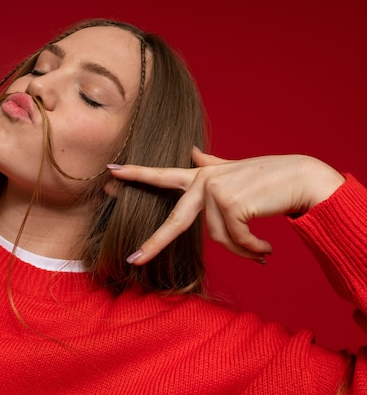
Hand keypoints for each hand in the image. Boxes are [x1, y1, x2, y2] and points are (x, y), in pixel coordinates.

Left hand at [109, 148, 344, 264]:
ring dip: (240, 250)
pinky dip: (251, 249)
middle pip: (175, 221)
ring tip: (259, 249)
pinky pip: (236, 240)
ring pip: (218, 238)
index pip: (163, 175)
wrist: (301, 179)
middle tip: (134, 260)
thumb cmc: (269, 179)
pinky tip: (266, 249)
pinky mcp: (231, 203)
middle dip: (154, 243)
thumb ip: (210, 164)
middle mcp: (204, 182)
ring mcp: (216, 191)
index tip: (111, 173)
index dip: (137, 174)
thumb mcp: (234, 172)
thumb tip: (191, 151)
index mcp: (201, 176)